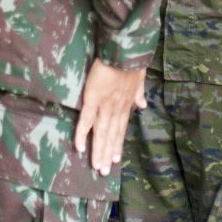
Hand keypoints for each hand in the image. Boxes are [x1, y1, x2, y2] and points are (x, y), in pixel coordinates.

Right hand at [74, 60, 146, 175]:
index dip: (117, 144)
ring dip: (98, 150)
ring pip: (101, 133)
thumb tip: (142, 105)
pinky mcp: (93, 98)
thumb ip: (139, 94)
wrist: (124, 49)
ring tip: (96, 167)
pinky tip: (79, 147)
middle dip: (107, 153)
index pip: (121, 128)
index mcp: (126, 103)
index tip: (115, 159)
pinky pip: (86, 119)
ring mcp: (105, 105)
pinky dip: (83, 134)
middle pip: (111, 135)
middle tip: (103, 172)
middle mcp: (117, 108)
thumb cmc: (131, 61)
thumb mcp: (140, 78)